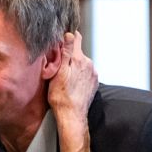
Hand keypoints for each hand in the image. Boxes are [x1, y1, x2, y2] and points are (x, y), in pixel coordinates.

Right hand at [47, 32, 96, 151]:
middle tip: (57, 64)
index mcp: (78, 59)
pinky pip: (85, 73)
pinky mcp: (93, 82)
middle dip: (69, 55)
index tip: (62, 38)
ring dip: (74, 66)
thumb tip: (69, 35)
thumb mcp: (58, 72)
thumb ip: (66, 52)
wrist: (72, 116)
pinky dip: (78, 75)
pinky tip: (71, 83)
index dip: (68, 36)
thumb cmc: (61, 97)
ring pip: (81, 63)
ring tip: (64, 77)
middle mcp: (89, 64)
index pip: (76, 38)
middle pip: (78, 52)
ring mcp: (93, 74)